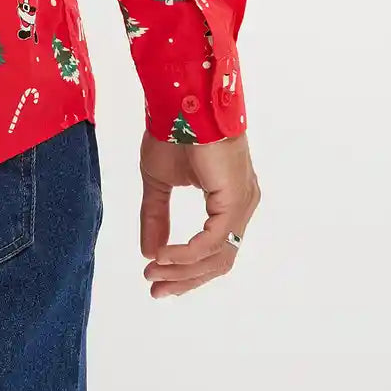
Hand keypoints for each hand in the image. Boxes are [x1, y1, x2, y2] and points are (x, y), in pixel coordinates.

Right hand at [140, 130, 259, 296]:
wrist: (179, 101)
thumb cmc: (173, 132)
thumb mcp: (158, 182)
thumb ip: (155, 217)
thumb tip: (149, 253)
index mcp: (228, 200)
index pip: (214, 249)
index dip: (186, 271)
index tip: (155, 279)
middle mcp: (241, 205)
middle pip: (218, 260)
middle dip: (185, 279)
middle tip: (154, 289)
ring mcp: (242, 203)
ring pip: (218, 256)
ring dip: (182, 271)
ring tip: (152, 273)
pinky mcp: (234, 199)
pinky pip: (212, 241)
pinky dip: (186, 254)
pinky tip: (163, 256)